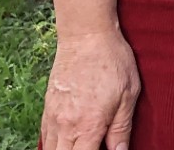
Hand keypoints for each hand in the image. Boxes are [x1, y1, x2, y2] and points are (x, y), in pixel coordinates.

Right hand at [40, 26, 139, 149]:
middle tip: (92, 146)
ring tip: (81, 144)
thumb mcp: (129, 93)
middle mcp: (66, 126)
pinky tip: (67, 142)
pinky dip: (53, 145)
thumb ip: (122, 128)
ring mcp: (53, 118)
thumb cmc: (112, 61)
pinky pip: (44, 137)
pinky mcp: (46, 108)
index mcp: (89, 126)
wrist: (85, 35)